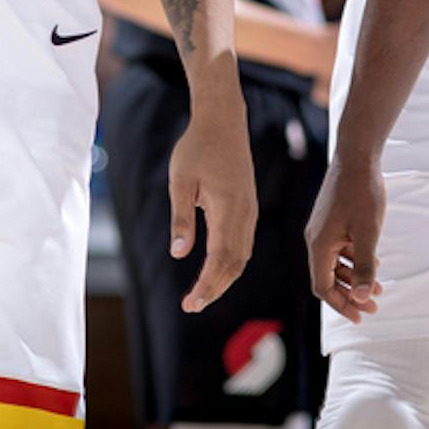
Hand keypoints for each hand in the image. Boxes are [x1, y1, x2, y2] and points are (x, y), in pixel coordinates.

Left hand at [169, 82, 256, 311]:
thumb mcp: (180, 181)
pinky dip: (231, 263)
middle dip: (214, 288)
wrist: (223, 122)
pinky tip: (217, 269)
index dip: (206, 285)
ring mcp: (249, 211)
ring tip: (202, 294)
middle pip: (234, 264)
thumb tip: (179, 254)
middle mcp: (244, 214)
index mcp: (228, 209)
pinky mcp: (248, 207)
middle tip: (191, 306)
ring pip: (242, 256)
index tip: (190, 304)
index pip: (220, 259)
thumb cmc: (197, 148)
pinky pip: (244, 244)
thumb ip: (181, 218)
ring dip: (224, 278)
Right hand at [306, 151, 385, 323]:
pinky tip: (374, 261)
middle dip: (350, 294)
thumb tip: (361, 297)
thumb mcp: (368, 232)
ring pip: (334, 263)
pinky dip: (353, 260)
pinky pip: (338, 249)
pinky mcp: (330, 220)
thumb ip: (364, 266)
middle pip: (328, 278)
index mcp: (319, 245)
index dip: (341, 305)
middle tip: (374, 306)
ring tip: (378, 287)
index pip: (323, 287)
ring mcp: (322, 229)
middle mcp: (315, 239)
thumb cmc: (363, 192)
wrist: (358, 156)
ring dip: (353, 277)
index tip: (361, 317)